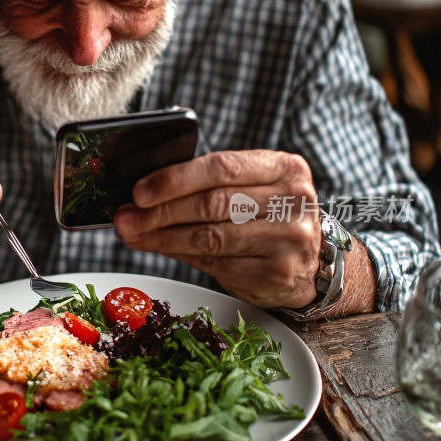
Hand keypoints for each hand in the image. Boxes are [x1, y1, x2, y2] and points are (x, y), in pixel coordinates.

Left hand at [113, 150, 321, 308]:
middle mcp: (293, 201)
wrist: (313, 264)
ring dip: (162, 236)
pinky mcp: (276, 273)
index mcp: (284, 168)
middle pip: (212, 203)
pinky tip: (158, 248)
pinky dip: (178, 255)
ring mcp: (288, 239)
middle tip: (127, 217)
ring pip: (210, 237)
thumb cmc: (268, 218)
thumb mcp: (251, 190)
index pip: (222, 167)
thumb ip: (205, 188)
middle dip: (160, 211)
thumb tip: (140, 197)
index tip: (139, 191)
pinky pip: (215, 263)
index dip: (175, 179)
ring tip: (133, 233)